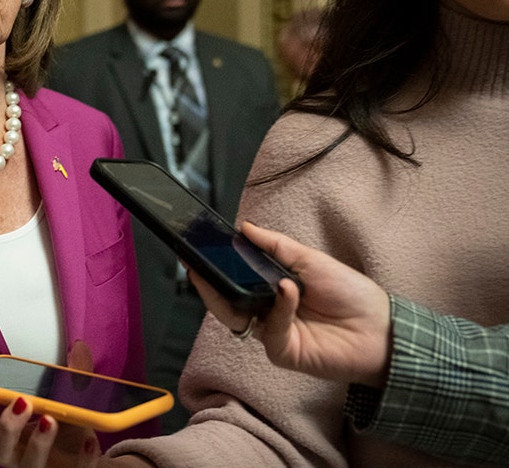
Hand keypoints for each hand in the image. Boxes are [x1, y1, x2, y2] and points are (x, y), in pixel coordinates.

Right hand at [0, 341, 101, 467]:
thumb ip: (70, 376)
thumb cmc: (65, 426)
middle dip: (7, 426)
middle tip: (22, 402)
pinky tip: (89, 440)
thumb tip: (80, 348)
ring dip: (37, 443)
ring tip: (50, 419)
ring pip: (29, 465)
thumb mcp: (65, 398)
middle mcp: (18, 454)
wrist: (86, 453)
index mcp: (9, 432)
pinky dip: (81, 458)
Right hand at [187, 222, 390, 386]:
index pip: (233, 279)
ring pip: (236, 317)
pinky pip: (270, 329)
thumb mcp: (310, 259)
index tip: (198, 251)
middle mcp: (266, 311)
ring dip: (231, 294)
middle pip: (225, 300)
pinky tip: (288, 290)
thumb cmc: (351, 295)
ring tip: (232, 272)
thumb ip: (275, 244)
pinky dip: (279, 308)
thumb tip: (245, 227)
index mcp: (270, 289)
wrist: (381, 328)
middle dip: (208, 282)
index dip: (214, 267)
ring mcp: (272, 333)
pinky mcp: (282, 351)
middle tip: (197, 264)